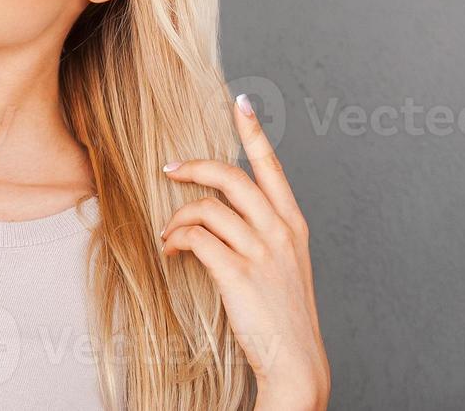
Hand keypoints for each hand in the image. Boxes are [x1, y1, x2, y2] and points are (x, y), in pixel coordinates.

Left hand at [160, 94, 330, 409]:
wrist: (296, 362)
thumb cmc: (281, 313)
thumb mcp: (281, 264)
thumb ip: (258, 233)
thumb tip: (214, 211)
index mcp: (292, 223)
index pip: (272, 167)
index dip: (254, 133)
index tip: (241, 103)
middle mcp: (279, 230)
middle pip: (230, 176)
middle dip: (192, 167)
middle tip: (168, 170)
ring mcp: (261, 251)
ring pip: (206, 207)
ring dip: (177, 217)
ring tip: (169, 235)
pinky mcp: (239, 272)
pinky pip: (195, 237)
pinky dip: (175, 240)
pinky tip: (171, 252)